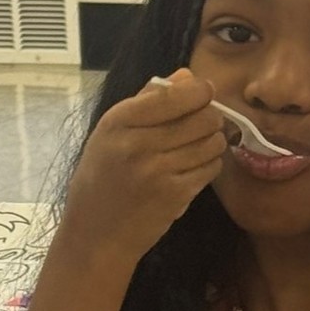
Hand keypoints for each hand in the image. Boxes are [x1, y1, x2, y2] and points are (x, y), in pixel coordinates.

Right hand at [62, 69, 225, 264]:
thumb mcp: (111, 133)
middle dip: (211, 116)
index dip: (200, 90)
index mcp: (119, 122)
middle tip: (205, 122)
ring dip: (214, 141)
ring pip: (212, 142)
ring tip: (200, 145)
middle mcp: (138, 145)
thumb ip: (148, 101)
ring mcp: (158, 172)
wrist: (95, 234)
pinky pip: (211, 168)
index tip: (205, 92)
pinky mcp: (176, 195)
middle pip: (202, 116)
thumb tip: (187, 76)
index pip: (174, 94)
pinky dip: (210, 164)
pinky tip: (195, 167)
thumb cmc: (102, 178)